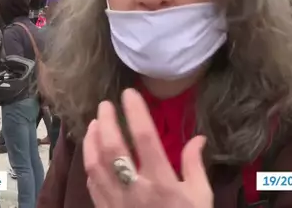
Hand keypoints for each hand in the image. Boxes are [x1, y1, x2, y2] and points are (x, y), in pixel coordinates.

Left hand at [83, 89, 211, 207]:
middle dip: (106, 121)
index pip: (144, 137)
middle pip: (113, 147)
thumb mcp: (201, 198)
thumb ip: (195, 166)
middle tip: (105, 104)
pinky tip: (92, 155)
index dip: (135, 112)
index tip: (129, 94)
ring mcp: (117, 202)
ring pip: (95, 164)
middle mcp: (135, 188)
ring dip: (91, 140)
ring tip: (93, 124)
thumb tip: (198, 138)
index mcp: (162, 181)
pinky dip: (90, 165)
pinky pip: (92, 185)